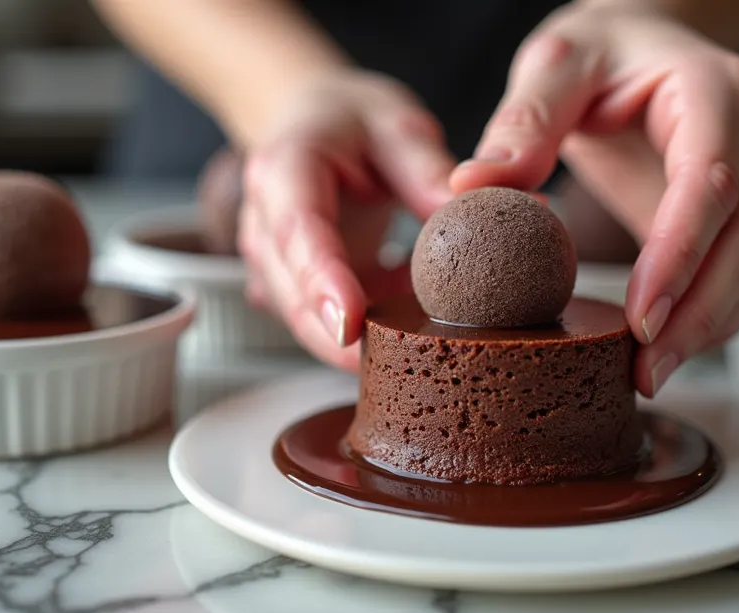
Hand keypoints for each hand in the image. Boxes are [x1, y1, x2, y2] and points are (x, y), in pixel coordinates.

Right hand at [238, 70, 456, 369]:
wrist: (309, 121)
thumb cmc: (351, 121)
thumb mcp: (397, 126)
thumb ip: (429, 171)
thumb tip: (475, 216)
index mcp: (284, 169)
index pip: (298, 233)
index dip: (323, 282)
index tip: (351, 325)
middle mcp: (264, 222)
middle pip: (293, 295)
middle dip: (339, 339)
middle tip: (403, 364)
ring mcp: (271, 263)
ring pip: (304, 320)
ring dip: (357, 342)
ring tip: (420, 347)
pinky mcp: (290, 289)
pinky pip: (323, 323)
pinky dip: (366, 333)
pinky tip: (409, 328)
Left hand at [451, 0, 738, 396]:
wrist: (640, 45)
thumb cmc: (600, 51)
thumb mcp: (554, 63)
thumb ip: (521, 121)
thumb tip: (473, 187)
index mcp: (714, 90)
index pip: (708, 183)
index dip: (679, 255)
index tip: (642, 317)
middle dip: (699, 317)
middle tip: (644, 372)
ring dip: (709, 331)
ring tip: (648, 375)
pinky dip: (711, 322)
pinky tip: (664, 350)